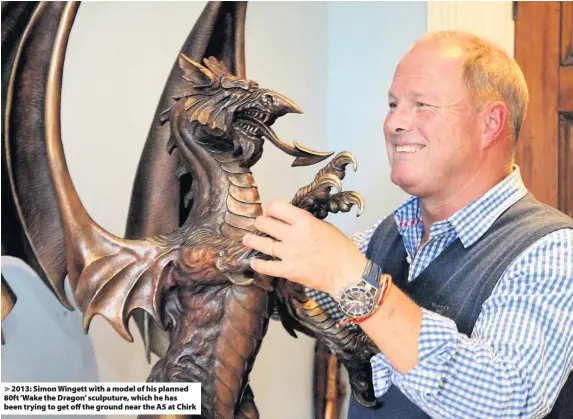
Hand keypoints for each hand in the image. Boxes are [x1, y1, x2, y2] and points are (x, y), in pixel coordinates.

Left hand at [242, 200, 367, 297]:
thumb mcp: (325, 226)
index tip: (270, 213)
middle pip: (264, 223)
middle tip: (259, 225)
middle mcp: (294, 235)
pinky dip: (257, 264)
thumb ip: (306, 222)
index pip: (276, 207)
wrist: (347, 274)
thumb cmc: (340, 249)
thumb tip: (290, 220)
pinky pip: (266, 266)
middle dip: (259, 223)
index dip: (270, 209)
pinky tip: (254, 262)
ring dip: (251, 240)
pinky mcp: (289, 270)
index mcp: (304, 221)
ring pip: (261, 243)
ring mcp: (289, 254)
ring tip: (247, 239)